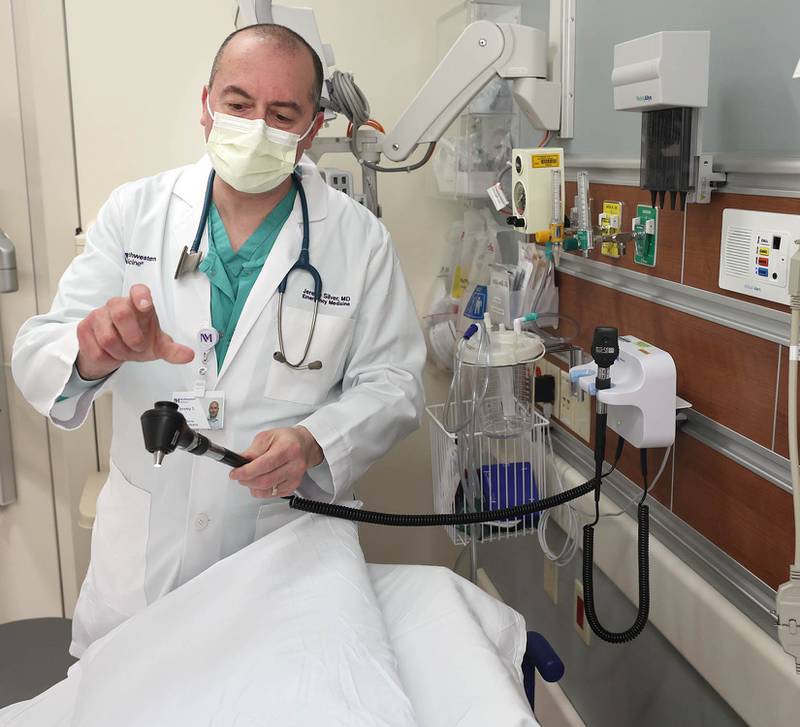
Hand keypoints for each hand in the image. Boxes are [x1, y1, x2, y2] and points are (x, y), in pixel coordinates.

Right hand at [76, 284, 194, 379]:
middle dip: (132, 337)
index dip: (141, 296)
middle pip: (121, 313)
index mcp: (138, 305)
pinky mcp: (84, 328)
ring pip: (108, 337)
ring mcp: (98, 315)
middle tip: (138, 347)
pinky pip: (96, 349)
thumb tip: (189, 355)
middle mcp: (117, 305)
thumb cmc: (137, 340)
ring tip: (124, 351)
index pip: (139, 291)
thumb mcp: (157, 346)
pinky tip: (110, 353)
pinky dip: (107, 357)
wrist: (112, 351)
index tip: (145, 305)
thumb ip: (172, 350)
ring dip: (120, 352)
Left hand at [230, 426, 322, 498]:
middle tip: (240, 476)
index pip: (263, 465)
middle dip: (247, 480)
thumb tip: (240, 462)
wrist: (304, 445)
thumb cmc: (287, 439)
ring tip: (250, 478)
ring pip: (267, 491)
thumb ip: (253, 450)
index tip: (235, 473)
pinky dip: (262, 491)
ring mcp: (295, 478)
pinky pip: (272, 495)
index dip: (245, 472)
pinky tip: (260, 482)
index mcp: (287, 449)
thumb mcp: (267, 436)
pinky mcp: (293, 486)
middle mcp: (294, 465)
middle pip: (264, 481)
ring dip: (253, 487)